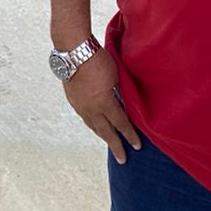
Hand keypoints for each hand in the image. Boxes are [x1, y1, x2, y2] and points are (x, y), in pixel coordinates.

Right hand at [62, 48, 141, 162]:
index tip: (137, 146)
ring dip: (103, 135)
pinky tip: (95, 125)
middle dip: (116, 145)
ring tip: (110, 143)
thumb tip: (127, 104)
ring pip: (93, 126)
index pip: (120, 124)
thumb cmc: (98, 60)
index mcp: (104, 102)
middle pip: (105, 132)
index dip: (130, 135)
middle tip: (123, 159)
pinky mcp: (73, 100)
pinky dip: (92, 124)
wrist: (74, 51)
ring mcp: (80, 105)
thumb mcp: (116, 76)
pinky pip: (85, 118)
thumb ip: (121, 92)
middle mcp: (91, 108)